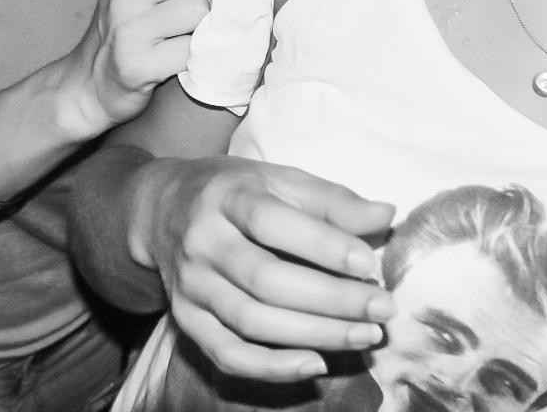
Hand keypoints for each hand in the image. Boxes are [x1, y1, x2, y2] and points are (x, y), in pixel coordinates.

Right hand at [62, 0, 216, 136]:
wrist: (91, 83)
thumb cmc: (127, 29)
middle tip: (199, 5)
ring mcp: (129, 30)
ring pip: (198, 9)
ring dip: (204, 24)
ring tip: (188, 32)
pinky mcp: (139, 66)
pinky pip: (191, 50)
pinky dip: (195, 55)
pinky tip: (180, 57)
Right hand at [132, 154, 395, 381]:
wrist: (160, 210)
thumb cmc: (234, 192)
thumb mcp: (278, 179)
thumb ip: (331, 200)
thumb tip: (386, 215)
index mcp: (227, 196)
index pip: (272, 222)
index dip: (322, 245)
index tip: (369, 263)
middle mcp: (203, 241)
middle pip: (266, 280)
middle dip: (331, 299)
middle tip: (382, 308)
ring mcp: (191, 285)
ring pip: (251, 321)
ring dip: (314, 334)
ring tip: (365, 335)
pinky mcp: (187, 319)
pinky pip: (227, 354)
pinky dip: (271, 367)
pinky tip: (315, 364)